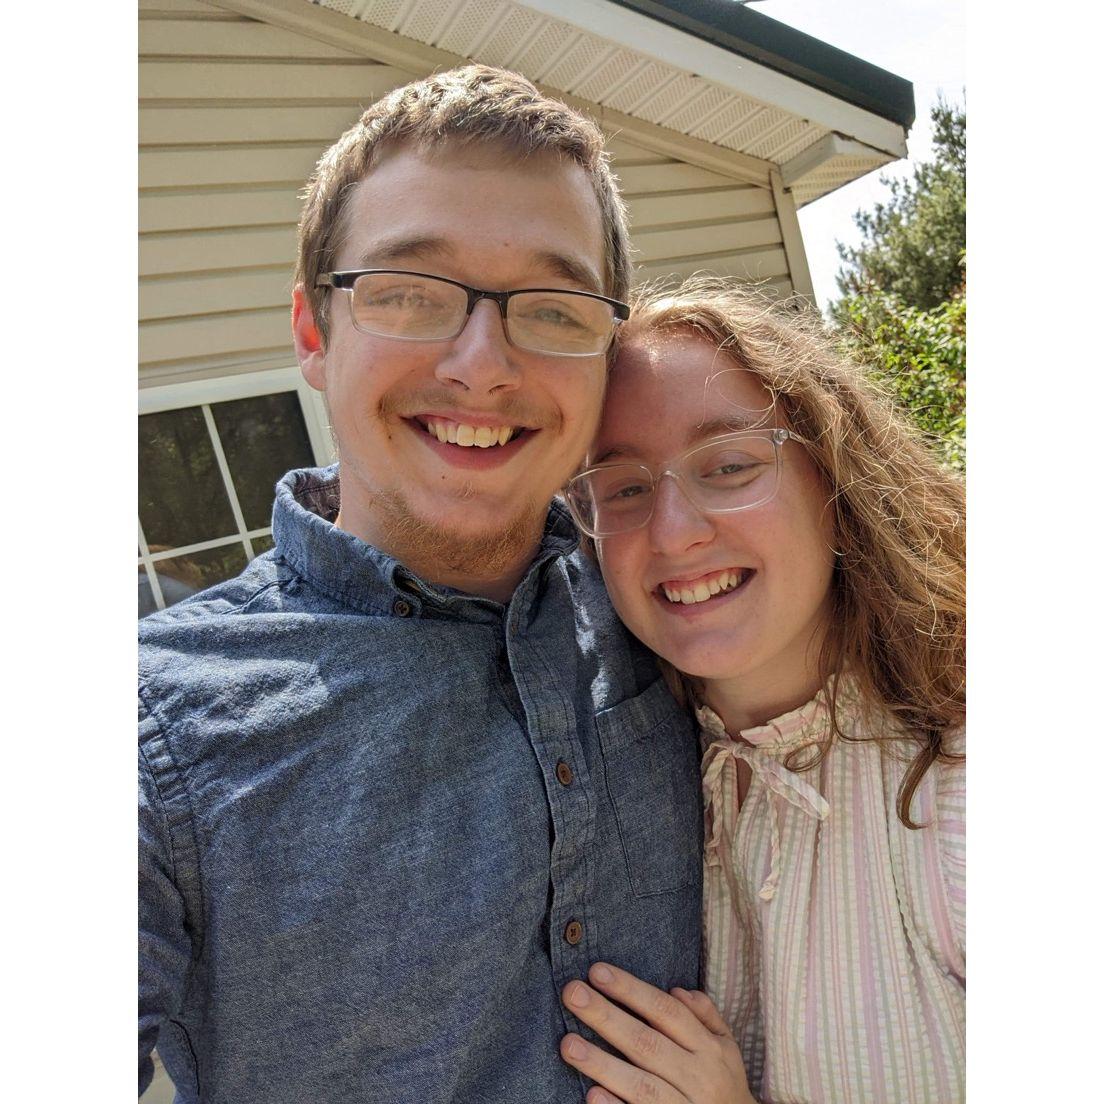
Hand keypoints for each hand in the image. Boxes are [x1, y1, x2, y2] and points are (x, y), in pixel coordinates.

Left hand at [559, 962, 754, 1103]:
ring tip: (568, 1043)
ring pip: (641, 1085)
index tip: (597, 971)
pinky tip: (592, 1095)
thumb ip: (705, 1017)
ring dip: (603, 1064)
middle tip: (572, 993)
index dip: (632, 990)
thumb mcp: (727, 1049)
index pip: (667, 1012)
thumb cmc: (725, 1086)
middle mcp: (698, 1078)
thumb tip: (676, 990)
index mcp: (709, 1050)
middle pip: (647, 1043)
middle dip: (607, 1016)